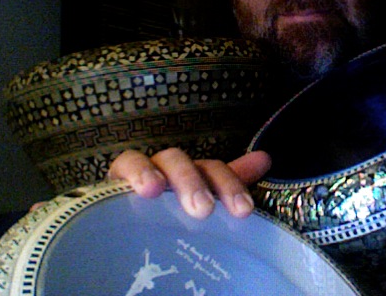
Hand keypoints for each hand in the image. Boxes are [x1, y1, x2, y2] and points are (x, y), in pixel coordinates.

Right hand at [108, 149, 271, 218]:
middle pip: (187, 163)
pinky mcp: (119, 178)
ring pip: (161, 161)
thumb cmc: (170, 214)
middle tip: (203, 210)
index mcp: (195, 174)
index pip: (214, 170)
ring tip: (159, 191)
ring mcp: (147, 169)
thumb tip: (266, 158)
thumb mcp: (203, 198)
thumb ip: (230, 181)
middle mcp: (172, 167)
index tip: (244, 211)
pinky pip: (126, 164)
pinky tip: (143, 188)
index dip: (230, 185)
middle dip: (196, 183)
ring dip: (165, 174)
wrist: (126, 227)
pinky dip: (136, 172)